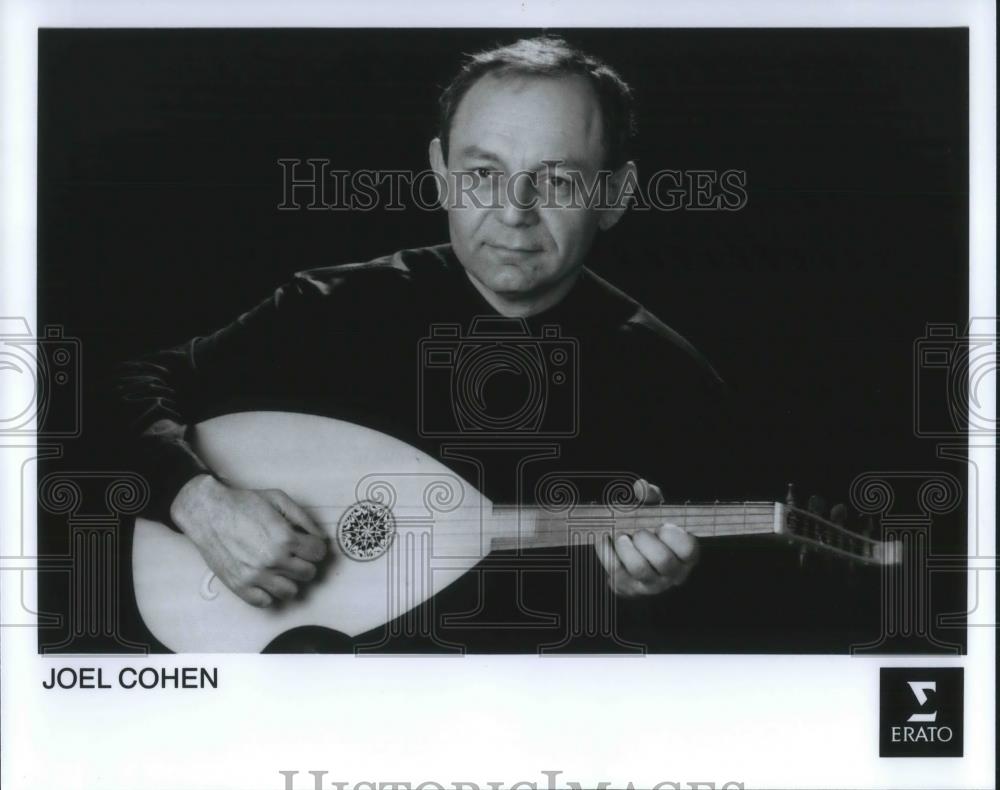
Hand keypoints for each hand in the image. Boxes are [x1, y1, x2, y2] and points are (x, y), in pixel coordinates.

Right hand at [169, 474, 327, 607]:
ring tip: (280, 568)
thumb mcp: (279, 499)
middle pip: (308, 573)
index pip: (318, 554)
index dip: (315, 547)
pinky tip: (265, 579)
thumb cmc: (243, 504)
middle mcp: (273, 560)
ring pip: (290, 592)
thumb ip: (304, 519)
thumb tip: (321, 537)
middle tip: (293, 555)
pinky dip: (268, 593)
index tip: (308, 545)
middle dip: (304, 562)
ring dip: (289, 580)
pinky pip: (265, 602)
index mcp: (285, 538)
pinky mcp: (239, 586)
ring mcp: (256, 576)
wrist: (208, 512)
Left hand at [595, 478, 699, 596]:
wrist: (634, 557)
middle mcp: (672, 573)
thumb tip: (641, 487)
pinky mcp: (627, 588)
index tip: (663, 525)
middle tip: (638, 531)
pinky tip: (604, 538)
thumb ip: (651, 497)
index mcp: (685, 555)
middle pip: (663, 561)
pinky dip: (606, 552)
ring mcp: (650, 584)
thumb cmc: (651, 530)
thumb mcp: (656, 511)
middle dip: (647, 541)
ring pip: (639, 568)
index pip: (688, 549)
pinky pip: (615, 571)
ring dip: (626, 548)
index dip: (675, 537)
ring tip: (621, 536)